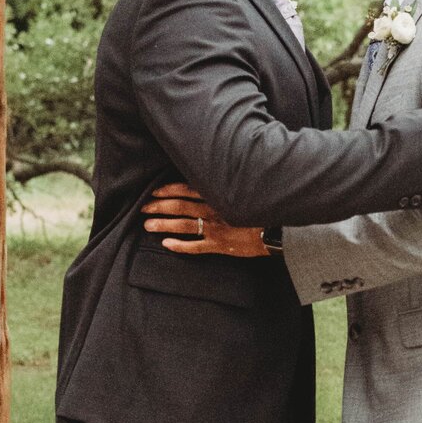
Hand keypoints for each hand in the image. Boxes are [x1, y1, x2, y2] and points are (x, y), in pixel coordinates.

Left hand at [142, 183, 268, 255]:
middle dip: (158, 207)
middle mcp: (212, 210)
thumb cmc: (262, 207)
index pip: (185, 189)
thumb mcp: (244, 189)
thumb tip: (210, 175)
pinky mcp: (219, 245)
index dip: (167, 190)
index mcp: (216, 195)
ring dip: (162, 225)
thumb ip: (226, 184)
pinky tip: (166, 245)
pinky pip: (195, 247)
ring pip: (182, 225)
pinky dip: (180, 246)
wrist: (278, 228)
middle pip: (178, 206)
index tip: (154, 192)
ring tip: (147, 226)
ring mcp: (214, 228)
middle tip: (143, 209)